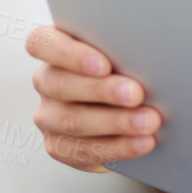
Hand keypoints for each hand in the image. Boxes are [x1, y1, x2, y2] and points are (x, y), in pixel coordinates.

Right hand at [25, 24, 160, 171]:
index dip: (68, 54)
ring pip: (74, 121)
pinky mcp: (59, 146)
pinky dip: (119, 146)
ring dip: (116, 122)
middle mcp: (46, 81)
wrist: (119, 114)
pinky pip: (85, 149)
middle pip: (61, 84)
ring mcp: (49, 116)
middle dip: (102, 90)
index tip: (104, 64)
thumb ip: (121, 49)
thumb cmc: (121, 71)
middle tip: (136, 94)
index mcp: (53, 48)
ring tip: (148, 121)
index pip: (41, 43)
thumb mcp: (119, 53)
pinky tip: (142, 142)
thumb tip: (151, 52)